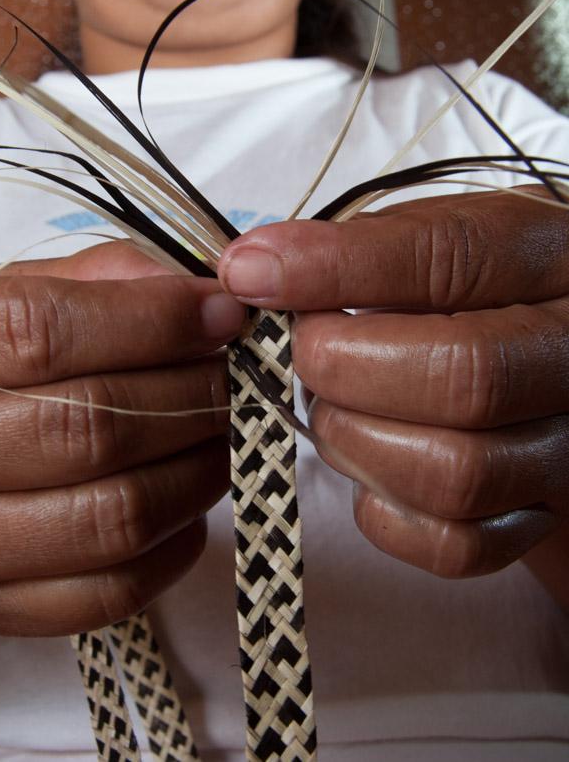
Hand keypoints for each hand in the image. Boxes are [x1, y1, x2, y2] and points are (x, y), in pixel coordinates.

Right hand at [0, 241, 244, 635]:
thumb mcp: (5, 301)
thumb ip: (91, 281)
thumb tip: (193, 296)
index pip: (43, 336)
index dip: (153, 322)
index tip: (221, 313)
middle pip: (92, 428)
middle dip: (192, 394)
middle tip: (230, 375)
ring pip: (115, 516)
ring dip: (197, 470)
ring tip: (218, 433)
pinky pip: (112, 590)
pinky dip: (175, 544)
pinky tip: (185, 501)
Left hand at [218, 189, 568, 585]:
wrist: (547, 368)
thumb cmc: (482, 294)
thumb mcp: (443, 241)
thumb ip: (363, 248)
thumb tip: (251, 266)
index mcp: (551, 259)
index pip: (450, 256)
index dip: (337, 269)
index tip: (253, 274)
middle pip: (464, 378)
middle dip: (347, 369)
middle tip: (307, 356)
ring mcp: (565, 447)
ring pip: (456, 473)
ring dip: (358, 443)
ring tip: (336, 409)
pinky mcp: (535, 518)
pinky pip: (455, 546)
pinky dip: (383, 513)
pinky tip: (370, 465)